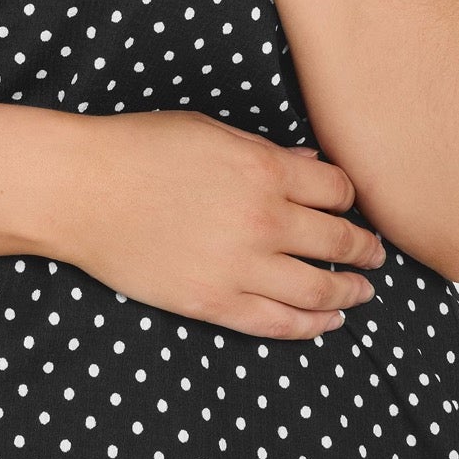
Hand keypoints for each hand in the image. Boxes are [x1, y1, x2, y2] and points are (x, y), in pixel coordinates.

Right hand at [50, 111, 385, 339]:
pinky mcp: (216, 303)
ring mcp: (242, 267)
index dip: (351, 200)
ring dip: (350, 293)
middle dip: (365, 250)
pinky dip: (311, 326)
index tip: (352, 207)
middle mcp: (265, 221)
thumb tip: (311, 167)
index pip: (339, 191)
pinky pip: (279, 324)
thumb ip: (266, 152)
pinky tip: (326, 323)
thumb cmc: (140, 149)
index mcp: (266, 170)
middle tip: (375, 256)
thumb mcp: (210, 132)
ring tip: (362, 293)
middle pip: (339, 241)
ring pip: (320, 290)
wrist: (83, 189)